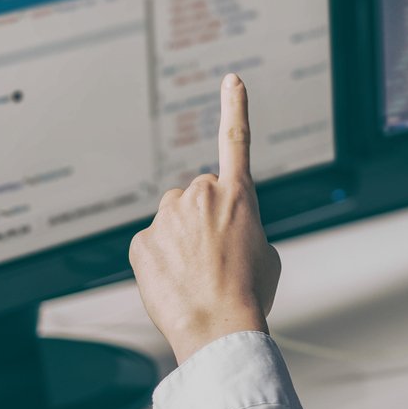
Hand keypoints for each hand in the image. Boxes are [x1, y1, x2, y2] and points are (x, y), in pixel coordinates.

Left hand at [130, 74, 281, 365]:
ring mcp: (167, 217)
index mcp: (239, 196)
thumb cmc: (249, 295)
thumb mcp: (266, 254)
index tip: (232, 81)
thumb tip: (221, 233)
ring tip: (198, 274)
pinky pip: (152, 243)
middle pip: (199, 196)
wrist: (218, 327)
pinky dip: (161, 260)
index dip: (236, 107)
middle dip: (204, 218)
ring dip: (182, 239)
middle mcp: (201, 195)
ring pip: (173, 219)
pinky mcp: (141, 240)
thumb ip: (244, 227)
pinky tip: (176, 281)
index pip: (237, 140)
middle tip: (217, 256)